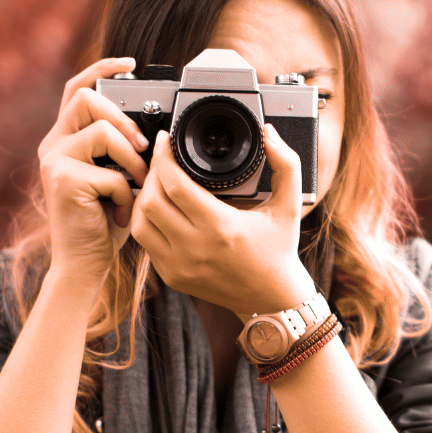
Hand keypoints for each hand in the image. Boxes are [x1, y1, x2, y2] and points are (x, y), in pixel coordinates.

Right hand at [36, 57, 151, 293]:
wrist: (84, 263)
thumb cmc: (103, 222)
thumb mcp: (115, 177)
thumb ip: (121, 150)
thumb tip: (150, 131)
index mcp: (65, 139)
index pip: (77, 87)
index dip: (102, 68)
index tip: (131, 63)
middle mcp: (53, 145)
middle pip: (86, 97)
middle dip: (122, 117)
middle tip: (141, 146)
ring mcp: (53, 161)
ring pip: (101, 132)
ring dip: (130, 160)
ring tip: (136, 185)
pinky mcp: (61, 180)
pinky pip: (108, 172)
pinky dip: (124, 193)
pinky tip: (118, 212)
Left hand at [129, 122, 316, 318]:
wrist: (272, 299)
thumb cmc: (280, 250)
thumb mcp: (290, 205)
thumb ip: (286, 164)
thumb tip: (270, 133)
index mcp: (221, 227)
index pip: (175, 184)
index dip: (164, 156)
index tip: (165, 140)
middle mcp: (196, 249)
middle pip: (151, 200)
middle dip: (152, 173)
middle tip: (162, 160)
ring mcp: (180, 266)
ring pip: (141, 222)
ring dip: (144, 197)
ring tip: (157, 184)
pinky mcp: (172, 277)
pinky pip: (146, 243)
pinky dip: (148, 222)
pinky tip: (160, 210)